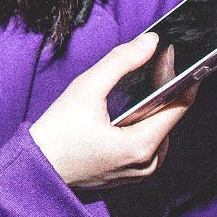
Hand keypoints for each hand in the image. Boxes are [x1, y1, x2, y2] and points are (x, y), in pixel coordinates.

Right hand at [30, 33, 197, 189]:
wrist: (36, 170)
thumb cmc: (57, 134)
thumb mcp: (86, 89)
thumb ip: (121, 61)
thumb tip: (150, 42)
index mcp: (142, 146)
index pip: (180, 106)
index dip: (180, 76)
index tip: (169, 54)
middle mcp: (147, 164)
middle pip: (170, 117)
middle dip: (162, 89)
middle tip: (150, 64)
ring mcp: (139, 172)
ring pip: (159, 129)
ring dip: (152, 106)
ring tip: (141, 84)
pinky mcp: (130, 174)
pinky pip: (147, 142)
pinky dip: (142, 123)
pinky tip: (128, 107)